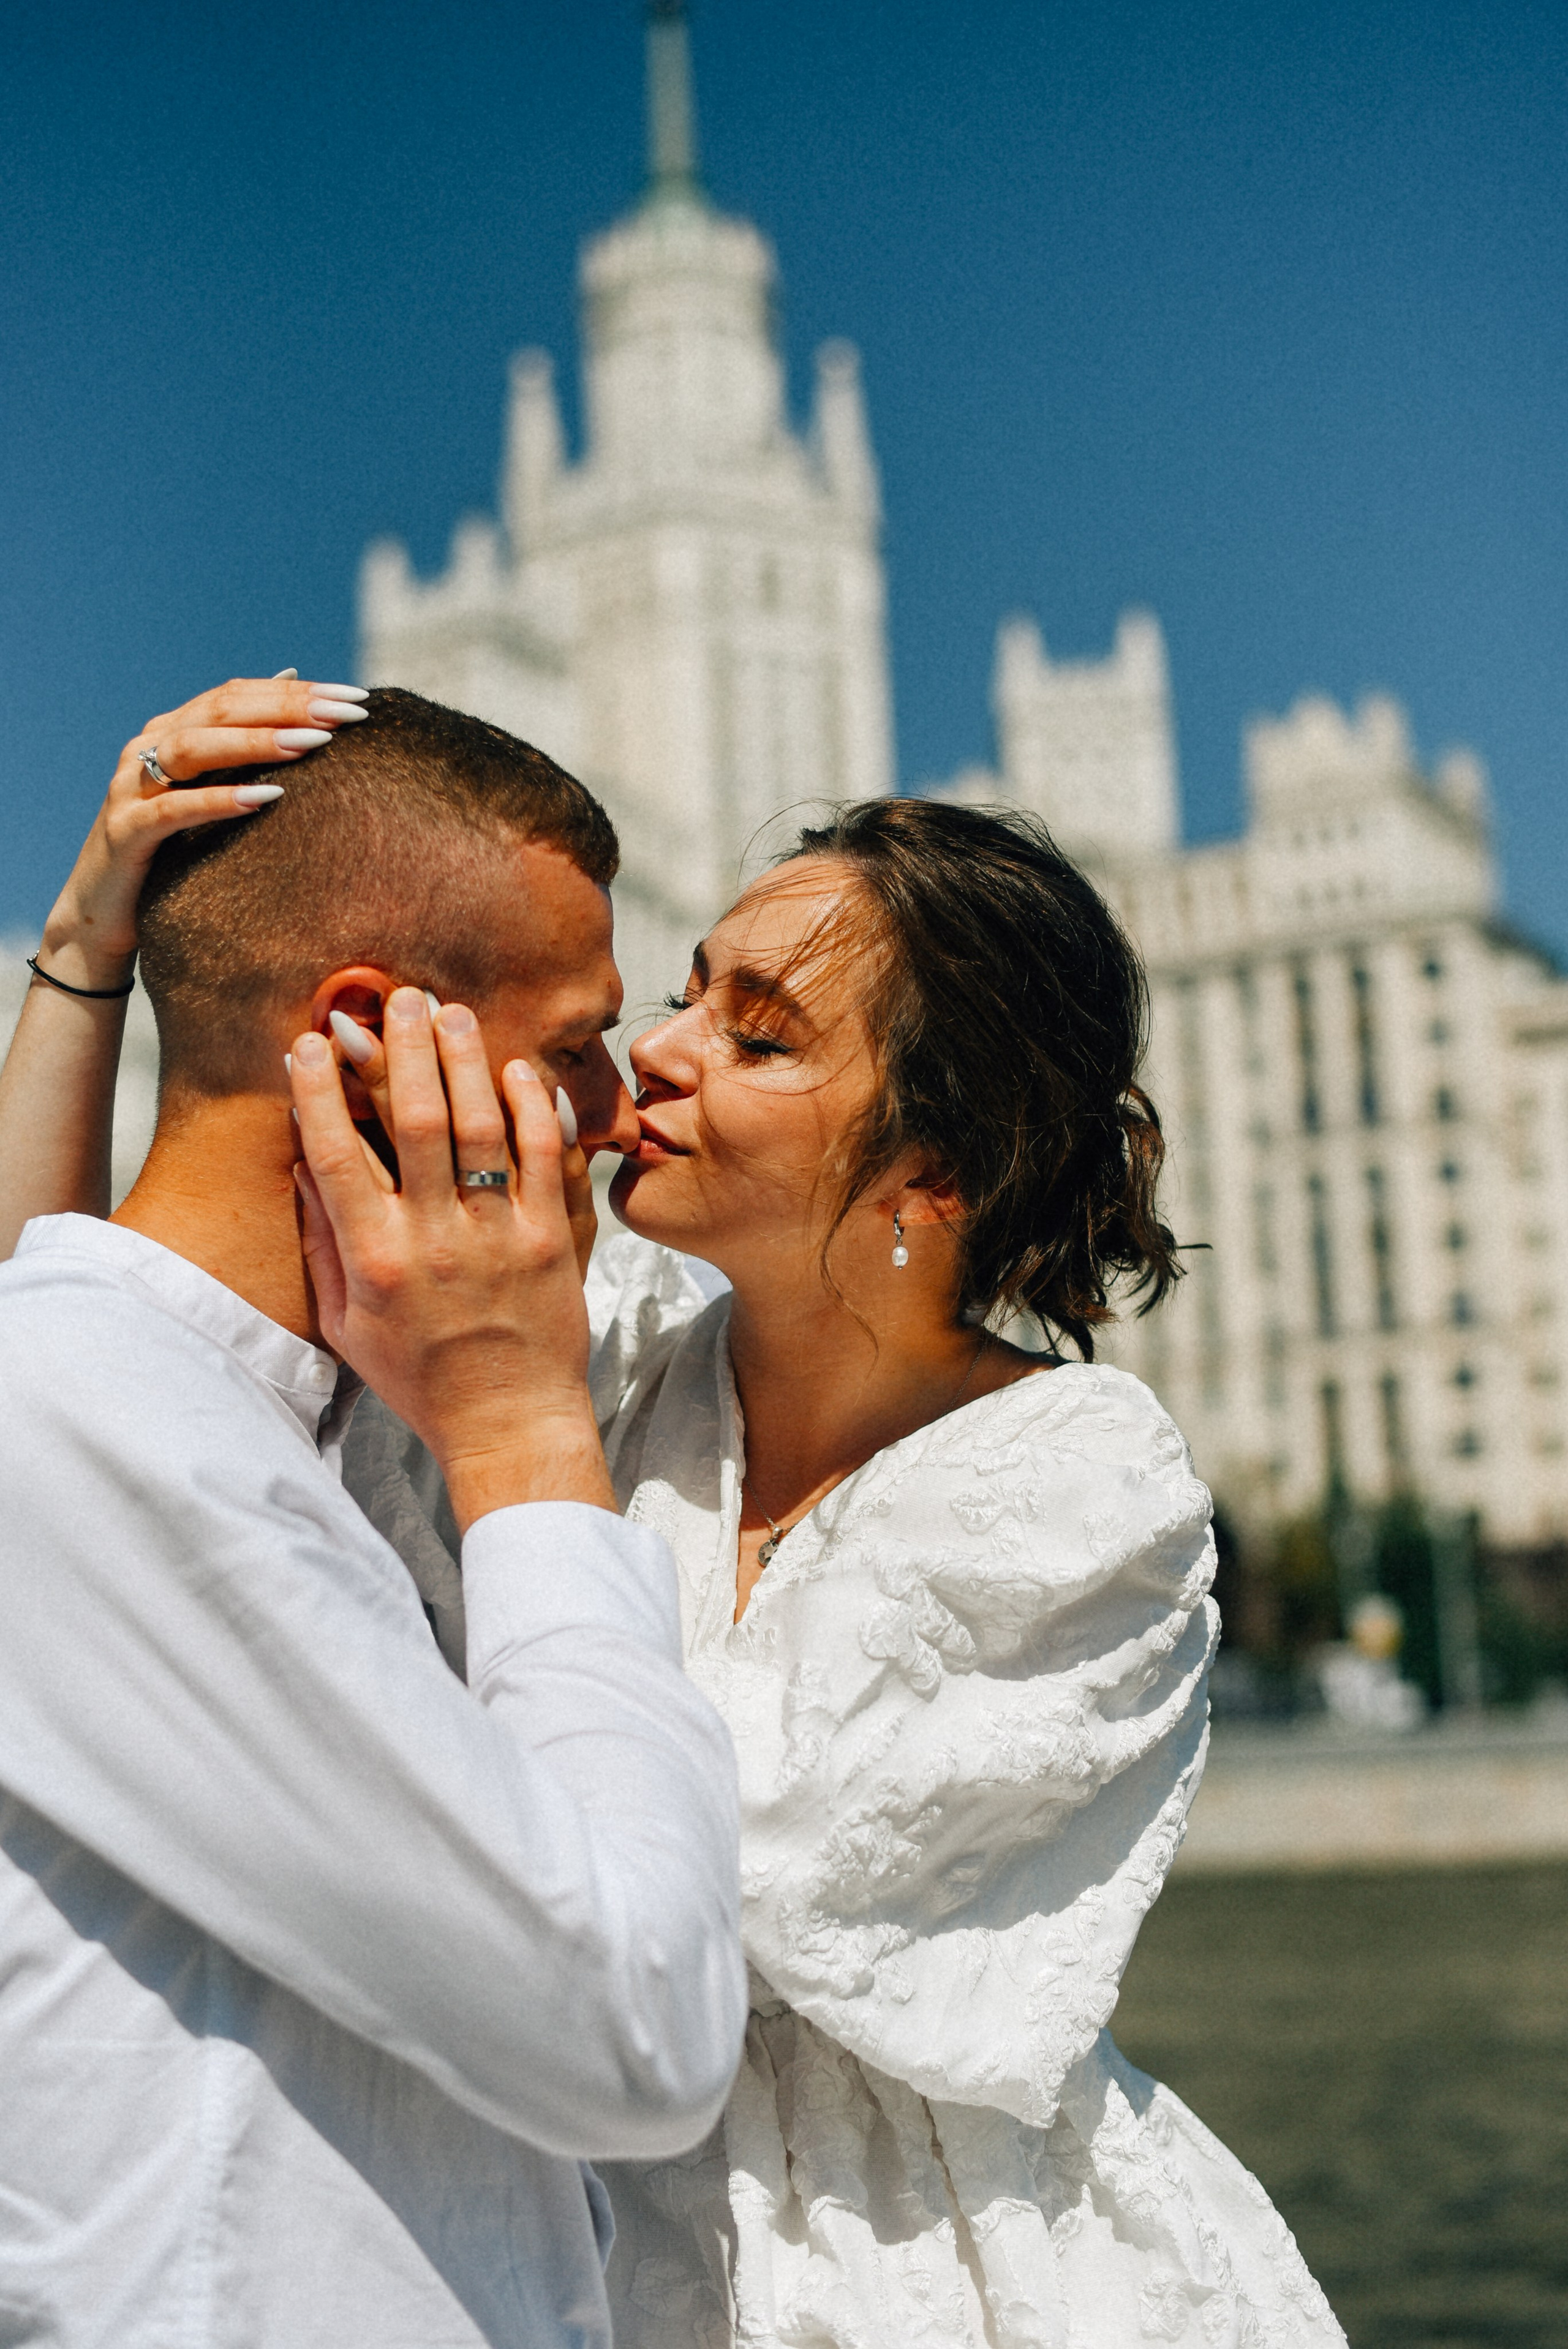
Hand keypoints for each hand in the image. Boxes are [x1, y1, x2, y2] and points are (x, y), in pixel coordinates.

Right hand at [39, 672, 367, 991]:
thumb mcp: (210, 792)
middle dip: (287, 708)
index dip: (297, 692)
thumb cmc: (171, 850)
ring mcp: (132, 786)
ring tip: (313, 744)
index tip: (356, 699)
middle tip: (346, 714)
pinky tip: (265, 797)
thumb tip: (292, 678)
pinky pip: (174, 810)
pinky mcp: (125, 831)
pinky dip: (218, 800)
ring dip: (256, 743)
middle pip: (221, 710)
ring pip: (194, 748)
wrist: (106, 910)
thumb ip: (244, 742)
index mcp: (173, 730)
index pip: (238, 695)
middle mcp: (148, 747)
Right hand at [291, 988, 614, 1529]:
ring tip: (454, 1012)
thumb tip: (303, 1165)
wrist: (509, 1425)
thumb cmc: (420, 1378)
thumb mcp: (347, 1323)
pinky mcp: (552, 1240)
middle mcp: (434, 1240)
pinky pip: (543, 1157)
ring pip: (480, 1125)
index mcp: (375, 1259)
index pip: (337, 1155)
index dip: (321, 1092)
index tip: (312, 1041)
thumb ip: (323, 1244)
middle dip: (403, 1048)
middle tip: (400, 997)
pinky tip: (516, 1071)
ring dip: (464, 1060)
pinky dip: (530, 1108)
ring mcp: (498, 1236)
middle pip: (414, 1120)